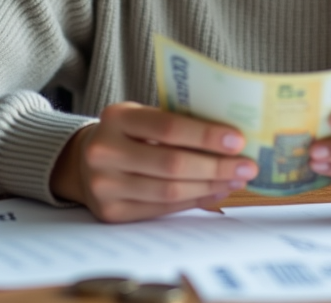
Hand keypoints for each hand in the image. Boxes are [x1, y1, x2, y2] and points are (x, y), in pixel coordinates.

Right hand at [49, 102, 258, 222]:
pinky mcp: (110, 213)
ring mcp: (104, 186)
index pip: (168, 127)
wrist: (83, 161)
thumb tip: (231, 140)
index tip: (238, 140)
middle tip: (248, 166)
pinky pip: (162, 210)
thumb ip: (177, 122)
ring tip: (236, 180)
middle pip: (172, 164)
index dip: (206, 135)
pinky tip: (214, 192)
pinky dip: (193, 201)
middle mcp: (104, 152)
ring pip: (170, 191)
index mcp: (115, 118)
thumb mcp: (142, 117)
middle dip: (216, 166)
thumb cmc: (127, 134)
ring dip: (210, 187)